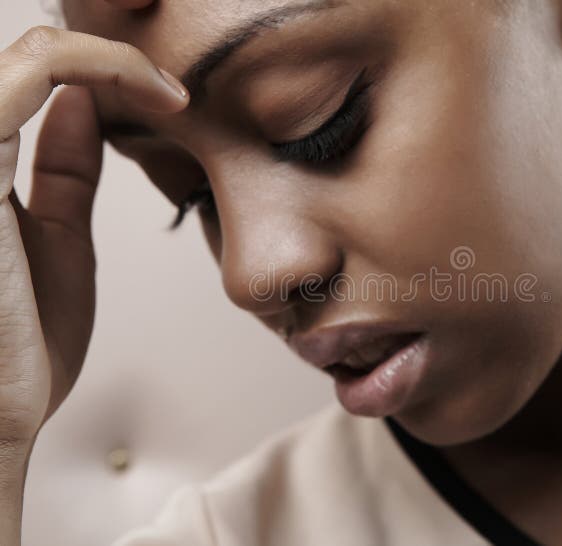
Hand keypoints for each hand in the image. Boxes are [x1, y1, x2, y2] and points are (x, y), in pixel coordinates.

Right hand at [0, 26, 187, 454]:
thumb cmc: (20, 345)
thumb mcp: (56, 237)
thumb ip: (62, 167)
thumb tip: (80, 101)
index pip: (28, 76)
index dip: (99, 68)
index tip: (170, 100)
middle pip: (30, 56)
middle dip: (109, 57)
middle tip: (173, 89)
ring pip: (33, 51)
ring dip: (111, 57)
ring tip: (170, 93)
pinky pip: (32, 73)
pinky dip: (97, 65)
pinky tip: (155, 95)